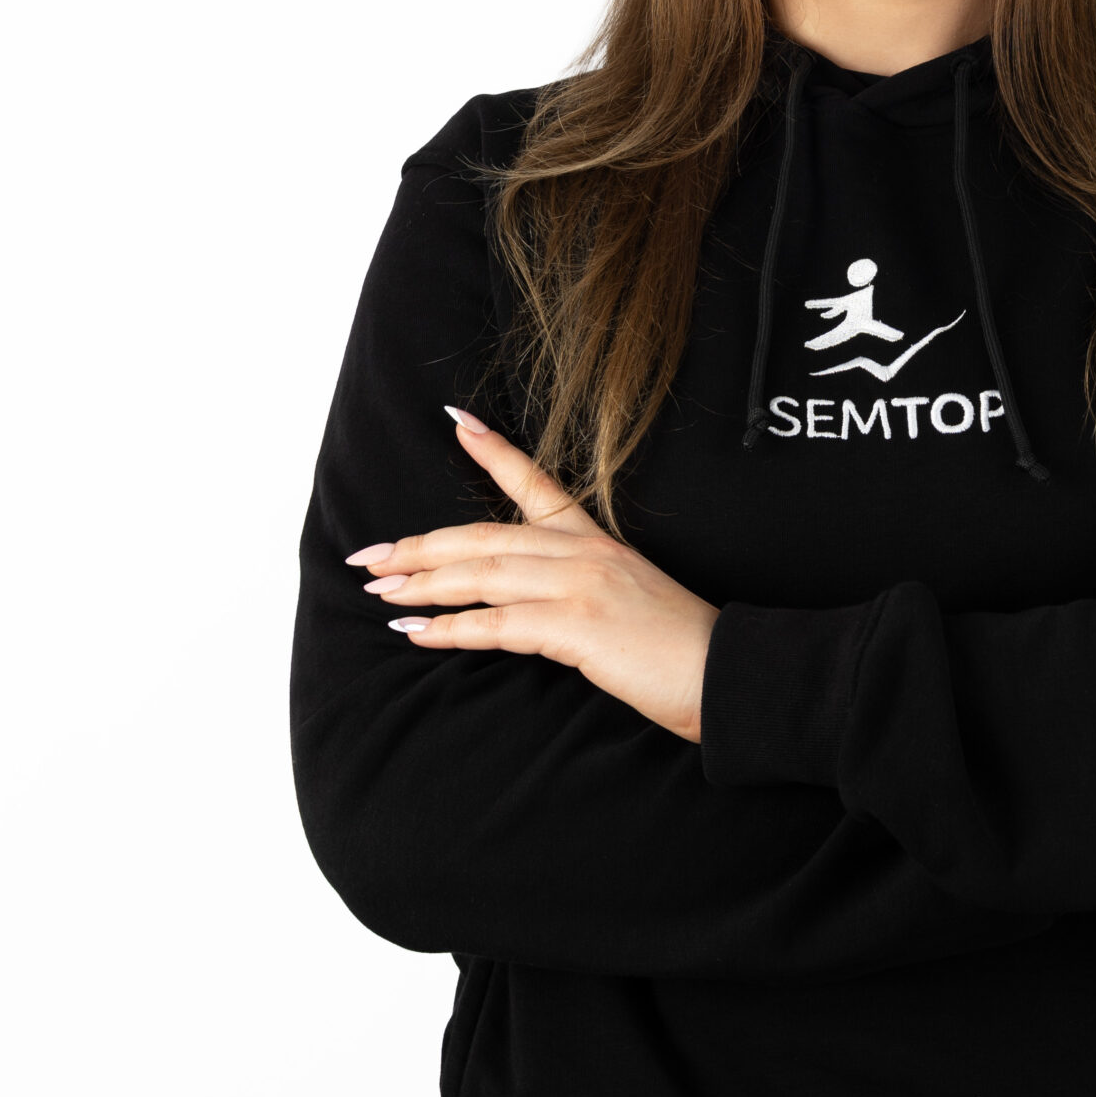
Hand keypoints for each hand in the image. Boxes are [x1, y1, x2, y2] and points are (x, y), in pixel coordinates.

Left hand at [346, 410, 719, 743]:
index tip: (455, 422)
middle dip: (421, 545)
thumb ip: (582, 594)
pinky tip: (417, 634)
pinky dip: (452, 628)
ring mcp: (580, 584)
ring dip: (423, 584)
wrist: (726, 674)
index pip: (538, 484)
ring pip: (483, 573)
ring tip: (379, 593)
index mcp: (598, 541)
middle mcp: (584, 552)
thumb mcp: (630, 603)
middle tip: (369, 556)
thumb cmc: (680, 650)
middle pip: (485, 536)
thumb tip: (532, 609)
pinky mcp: (577, 624)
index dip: (493, 452)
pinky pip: (498, 623)